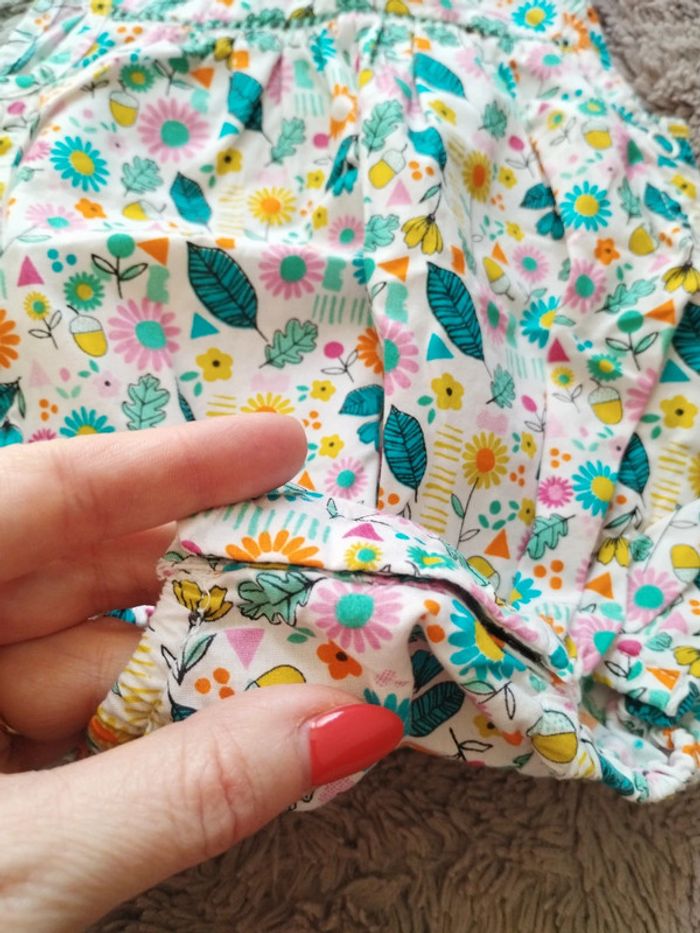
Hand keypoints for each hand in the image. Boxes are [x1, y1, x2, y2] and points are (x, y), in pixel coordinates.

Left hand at [0, 416, 402, 930]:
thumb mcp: (16, 872)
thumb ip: (185, 792)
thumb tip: (349, 727)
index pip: (48, 495)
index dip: (175, 463)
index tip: (282, 443)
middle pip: (74, 566)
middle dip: (202, 578)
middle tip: (312, 577)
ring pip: (75, 646)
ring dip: (180, 669)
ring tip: (288, 676)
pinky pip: (57, 708)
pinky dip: (133, 723)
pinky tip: (207, 739)